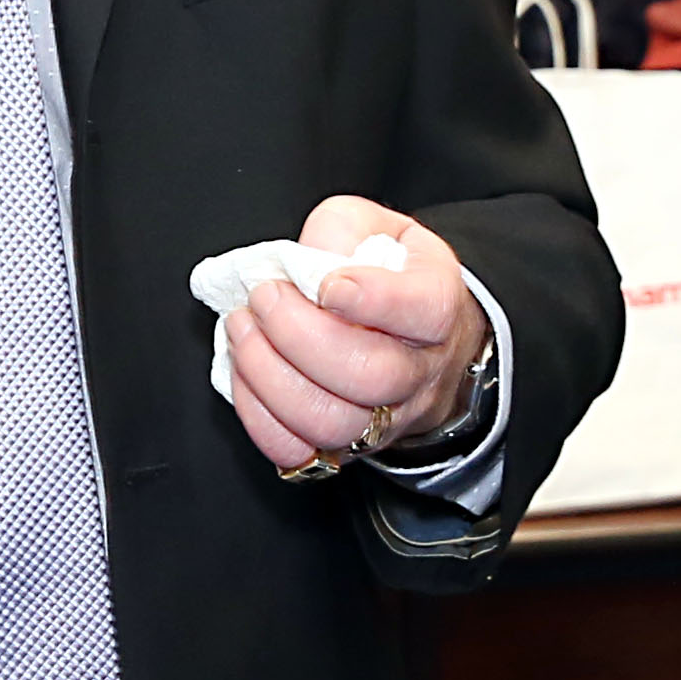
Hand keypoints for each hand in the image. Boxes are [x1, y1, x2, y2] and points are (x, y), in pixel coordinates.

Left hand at [223, 198, 485, 476]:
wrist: (411, 334)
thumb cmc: (385, 272)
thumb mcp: (372, 226)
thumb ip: (337, 233)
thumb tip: (299, 267)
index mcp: (437, 305)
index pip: (422, 311)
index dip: (371, 299)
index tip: (327, 284)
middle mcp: (420, 371)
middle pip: (370, 375)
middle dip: (300, 336)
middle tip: (264, 297)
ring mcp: (386, 417)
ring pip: (332, 422)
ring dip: (270, 376)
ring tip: (243, 329)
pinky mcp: (347, 445)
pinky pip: (301, 452)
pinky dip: (259, 417)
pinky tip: (245, 372)